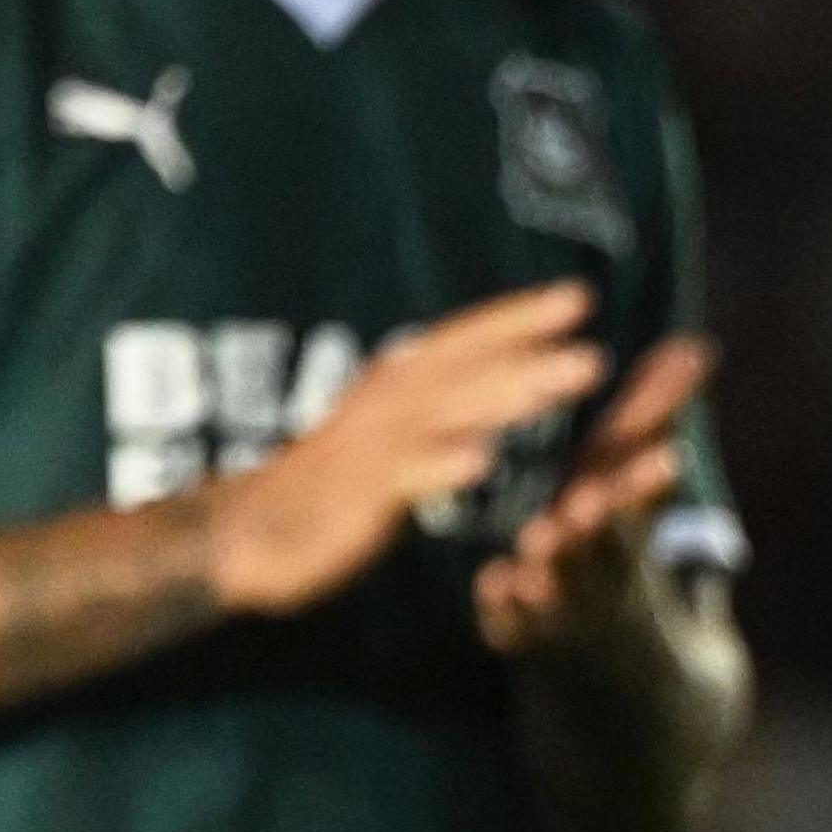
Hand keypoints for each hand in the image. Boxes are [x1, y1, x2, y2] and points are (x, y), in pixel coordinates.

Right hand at [203, 282, 606, 615]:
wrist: (245, 533)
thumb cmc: (330, 483)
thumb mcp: (388, 433)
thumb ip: (439, 405)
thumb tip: (499, 381)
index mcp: (396, 386)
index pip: (462, 340)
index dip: (516, 316)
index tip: (577, 297)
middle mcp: (386, 404)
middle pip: (462, 362)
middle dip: (525, 339)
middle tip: (586, 317)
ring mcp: (372, 447)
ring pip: (446, 410)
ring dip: (508, 390)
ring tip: (569, 377)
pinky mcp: (355, 497)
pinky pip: (403, 478)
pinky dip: (440, 464)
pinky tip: (481, 460)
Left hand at [477, 334, 715, 657]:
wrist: (619, 663)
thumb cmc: (615, 540)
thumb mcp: (636, 483)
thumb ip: (659, 417)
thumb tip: (698, 345)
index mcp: (631, 527)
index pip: (648, 497)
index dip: (656, 477)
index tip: (674, 459)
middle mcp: (604, 568)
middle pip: (605, 543)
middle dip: (598, 523)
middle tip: (583, 502)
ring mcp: (564, 605)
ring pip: (558, 584)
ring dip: (551, 564)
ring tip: (538, 539)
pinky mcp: (519, 632)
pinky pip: (509, 621)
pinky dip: (503, 604)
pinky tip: (491, 580)